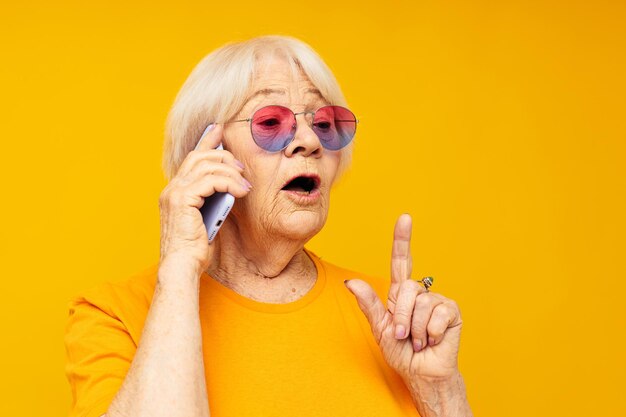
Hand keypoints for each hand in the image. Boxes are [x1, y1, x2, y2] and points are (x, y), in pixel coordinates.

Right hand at [158, 124, 250, 274]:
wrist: (182, 267)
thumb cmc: (195, 250)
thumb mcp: (207, 219)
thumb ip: (212, 201)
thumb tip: (230, 188)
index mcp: (175, 192)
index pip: (191, 158)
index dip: (206, 140)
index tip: (219, 129)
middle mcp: (171, 189)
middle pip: (198, 156)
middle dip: (223, 154)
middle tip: (241, 166)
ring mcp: (174, 193)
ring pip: (206, 165)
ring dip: (230, 171)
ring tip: (244, 184)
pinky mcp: (182, 199)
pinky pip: (210, 180)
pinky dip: (228, 182)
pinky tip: (240, 191)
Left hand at [345, 214, 462, 382]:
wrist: (421, 373)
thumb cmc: (401, 352)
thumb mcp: (379, 328)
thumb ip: (368, 304)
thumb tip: (350, 282)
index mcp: (400, 294)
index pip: (401, 261)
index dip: (403, 240)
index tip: (405, 218)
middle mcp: (420, 293)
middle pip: (406, 288)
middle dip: (400, 316)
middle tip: (402, 335)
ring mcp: (437, 301)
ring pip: (421, 303)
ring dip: (415, 329)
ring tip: (419, 340)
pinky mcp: (452, 312)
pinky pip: (437, 315)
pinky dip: (430, 333)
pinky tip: (433, 341)